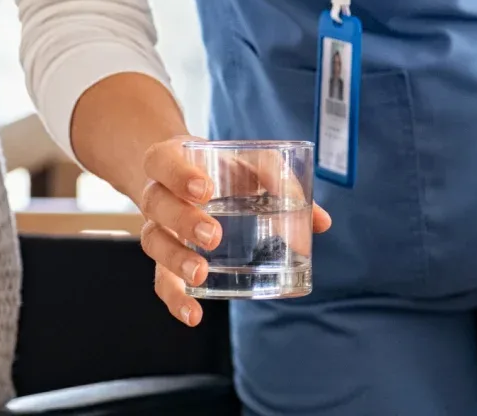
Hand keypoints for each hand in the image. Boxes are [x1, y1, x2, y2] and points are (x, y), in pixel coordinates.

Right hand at [134, 138, 332, 326]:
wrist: (184, 176)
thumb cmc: (222, 169)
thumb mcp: (247, 162)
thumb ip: (281, 183)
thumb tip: (321, 222)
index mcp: (171, 161)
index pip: (163, 162)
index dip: (179, 175)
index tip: (204, 189)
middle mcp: (157, 194)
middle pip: (157, 205)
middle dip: (184, 221)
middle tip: (213, 235)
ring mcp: (157, 226)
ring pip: (154, 242)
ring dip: (176, 260)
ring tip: (200, 274)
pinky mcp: (164, 257)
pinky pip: (161, 279)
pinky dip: (175, 299)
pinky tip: (193, 315)